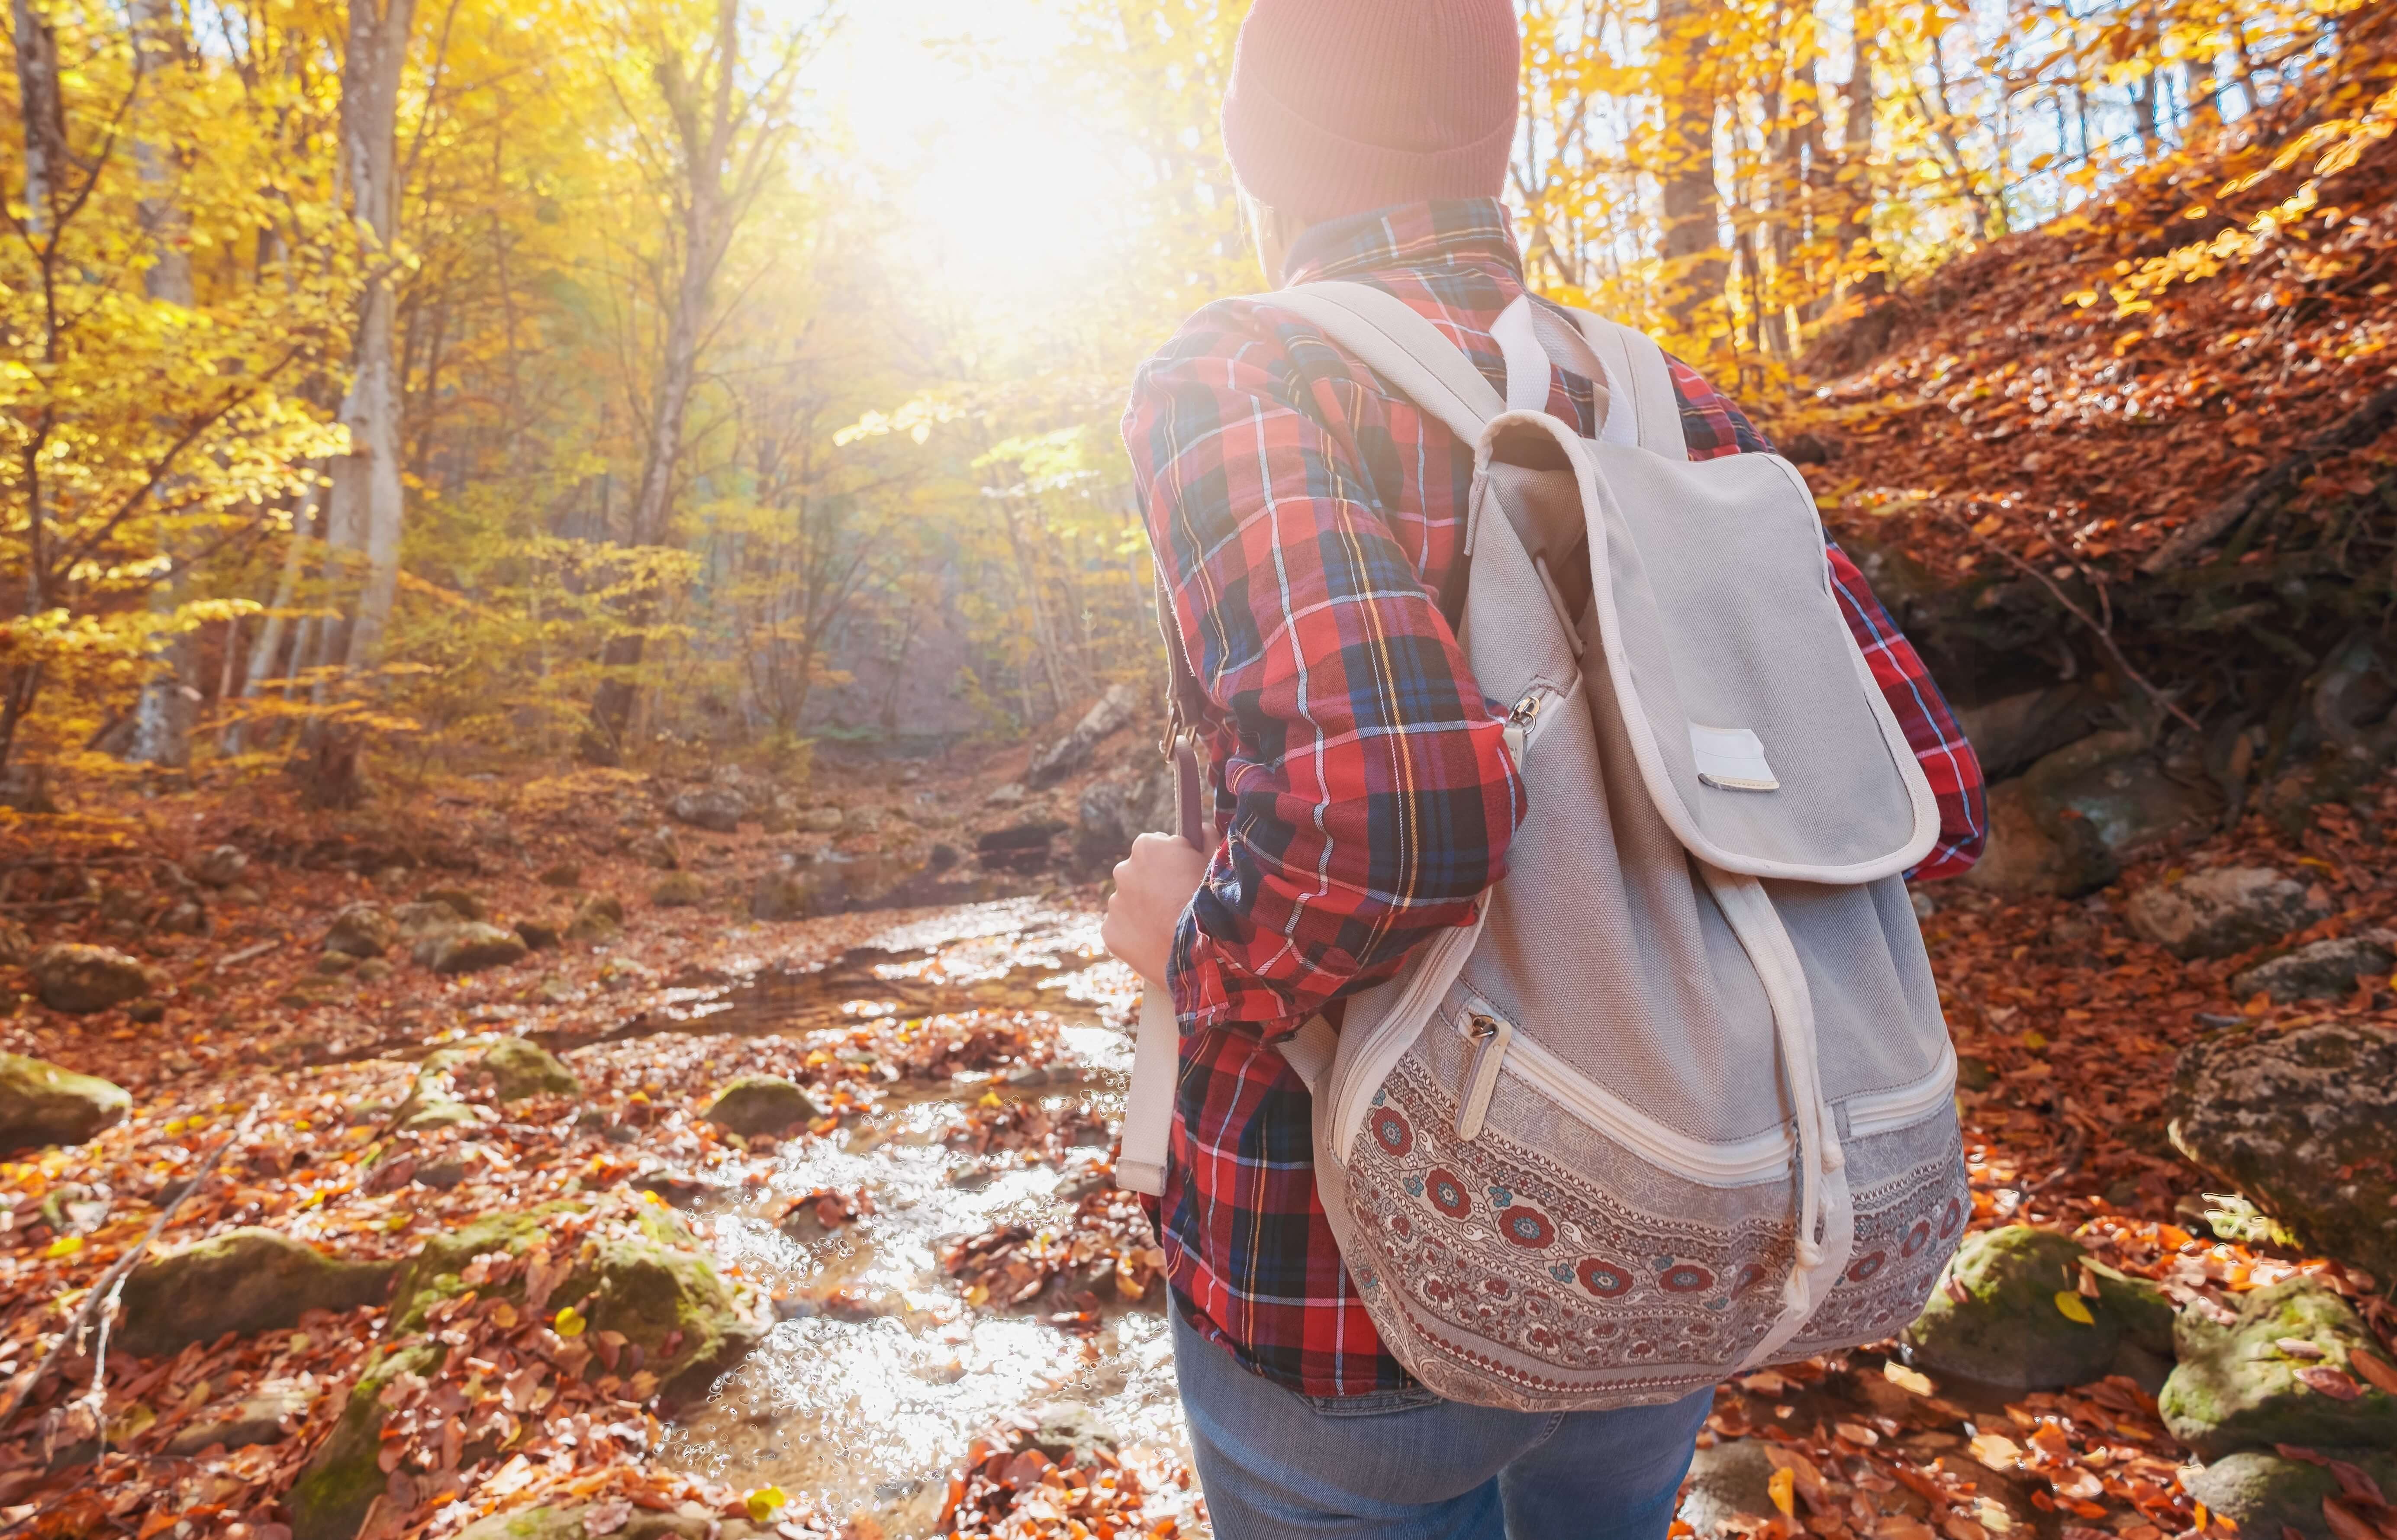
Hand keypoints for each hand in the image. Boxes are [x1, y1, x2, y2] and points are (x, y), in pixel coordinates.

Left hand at [1102, 832, 1208, 986]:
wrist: (1201, 952)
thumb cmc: (1213, 901)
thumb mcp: (1217, 860)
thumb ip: (1205, 837)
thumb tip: (1200, 828)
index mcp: (1148, 846)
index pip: (1156, 846)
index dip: (1172, 861)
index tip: (1184, 875)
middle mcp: (1124, 870)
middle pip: (1138, 874)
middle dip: (1154, 885)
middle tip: (1177, 903)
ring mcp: (1115, 902)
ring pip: (1130, 903)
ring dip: (1145, 910)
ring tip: (1170, 926)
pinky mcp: (1109, 931)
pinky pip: (1123, 929)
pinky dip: (1136, 934)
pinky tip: (1157, 942)